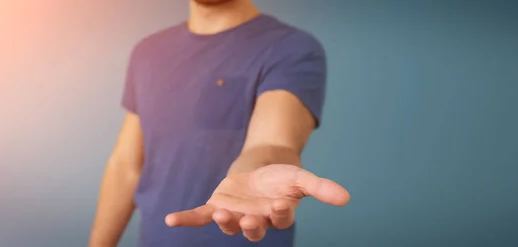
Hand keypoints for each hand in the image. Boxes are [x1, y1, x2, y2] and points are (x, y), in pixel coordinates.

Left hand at [164, 164, 349, 241]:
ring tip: (220, 213)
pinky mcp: (215, 206)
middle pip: (253, 228)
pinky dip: (186, 219)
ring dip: (223, 221)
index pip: (279, 219)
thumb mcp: (301, 178)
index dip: (279, 214)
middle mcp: (255, 220)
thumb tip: (347, 198)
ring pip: (229, 223)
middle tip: (248, 218)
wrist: (260, 167)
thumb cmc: (282, 177)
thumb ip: (321, 188)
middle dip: (250, 225)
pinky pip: (199, 216)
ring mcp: (234, 215)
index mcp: (277, 215)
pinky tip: (170, 221)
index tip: (280, 205)